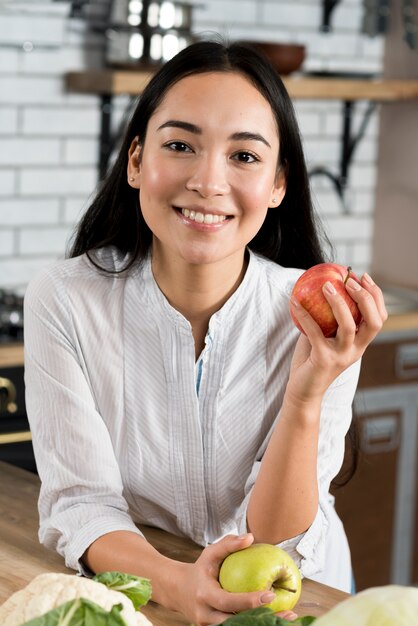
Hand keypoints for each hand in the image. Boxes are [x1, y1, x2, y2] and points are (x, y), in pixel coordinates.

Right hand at [169, 533, 297, 624]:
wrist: (178, 591)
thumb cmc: (200, 570)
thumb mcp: (210, 554)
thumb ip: (228, 544)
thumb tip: (250, 537)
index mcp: (205, 595)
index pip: (228, 602)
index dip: (248, 601)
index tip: (270, 594)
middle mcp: (206, 615)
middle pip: (236, 623)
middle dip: (263, 621)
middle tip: (288, 613)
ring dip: (262, 625)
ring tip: (286, 618)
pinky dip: (255, 625)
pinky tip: (274, 620)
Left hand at [287, 272, 386, 403]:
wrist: (303, 391)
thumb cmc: (312, 360)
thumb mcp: (324, 337)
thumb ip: (327, 318)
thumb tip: (321, 286)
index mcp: (360, 344)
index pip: (378, 318)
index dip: (375, 296)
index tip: (363, 277)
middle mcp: (355, 350)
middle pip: (373, 322)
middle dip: (365, 298)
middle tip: (349, 281)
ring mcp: (341, 356)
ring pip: (349, 327)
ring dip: (339, 304)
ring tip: (326, 286)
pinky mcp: (323, 360)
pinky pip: (315, 332)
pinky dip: (305, 315)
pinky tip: (294, 302)